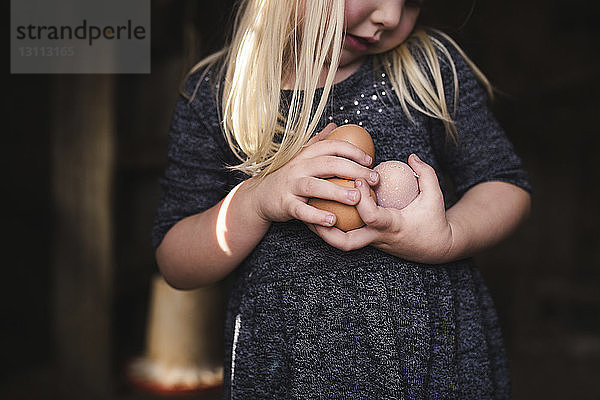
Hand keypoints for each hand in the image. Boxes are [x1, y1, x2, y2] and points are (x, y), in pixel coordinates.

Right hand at [248, 123, 379, 226]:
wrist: (260, 196)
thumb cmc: (287, 176)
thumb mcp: (301, 157)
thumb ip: (318, 141)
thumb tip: (335, 124)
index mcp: (306, 154)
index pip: (331, 146)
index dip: (352, 151)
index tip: (370, 160)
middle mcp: (299, 167)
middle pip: (328, 164)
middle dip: (353, 170)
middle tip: (373, 179)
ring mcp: (291, 185)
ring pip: (315, 186)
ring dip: (337, 192)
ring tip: (357, 199)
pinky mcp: (285, 204)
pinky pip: (302, 210)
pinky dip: (316, 216)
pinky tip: (333, 221)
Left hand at [310, 154, 454, 262]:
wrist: (436, 248)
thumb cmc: (434, 221)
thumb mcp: (435, 197)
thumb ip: (426, 174)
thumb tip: (411, 156)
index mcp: (392, 225)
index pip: (372, 217)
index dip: (361, 199)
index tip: (358, 180)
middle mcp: (378, 237)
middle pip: (347, 242)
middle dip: (327, 230)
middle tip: (313, 212)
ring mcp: (371, 242)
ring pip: (342, 244)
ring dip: (324, 231)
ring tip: (308, 213)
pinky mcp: (368, 241)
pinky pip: (346, 236)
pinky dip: (332, 227)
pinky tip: (321, 210)